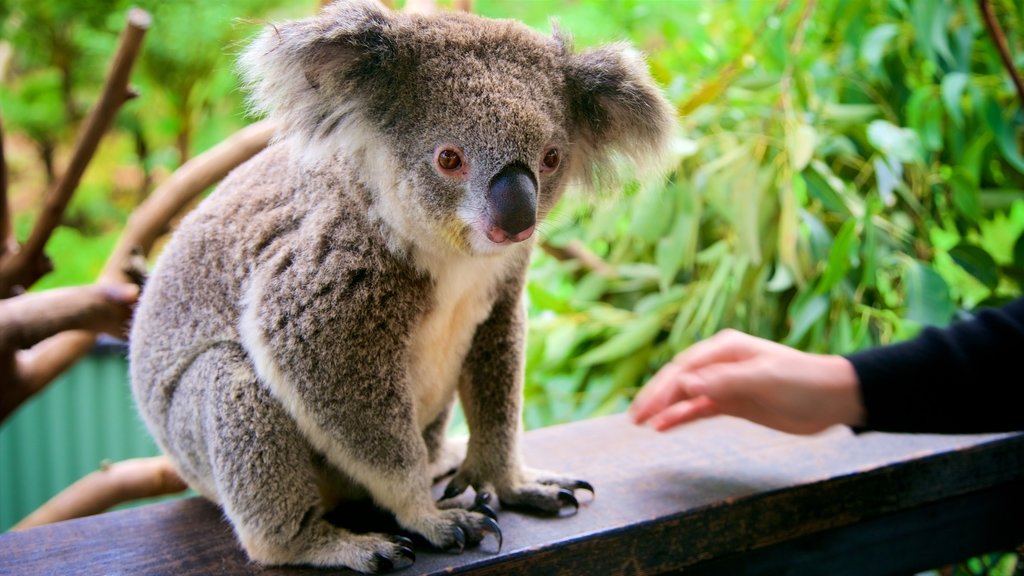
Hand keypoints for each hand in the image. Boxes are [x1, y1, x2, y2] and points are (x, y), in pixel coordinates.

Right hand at [630, 329, 864, 434]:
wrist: (834, 398)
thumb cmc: (803, 381)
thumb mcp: (764, 378)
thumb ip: (724, 380)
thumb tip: (685, 383)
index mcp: (726, 349)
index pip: (684, 368)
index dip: (663, 388)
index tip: (647, 408)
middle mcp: (721, 363)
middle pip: (679, 379)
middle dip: (656, 397)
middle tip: (634, 418)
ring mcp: (726, 383)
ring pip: (686, 395)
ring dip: (665, 408)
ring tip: (642, 423)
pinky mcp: (733, 402)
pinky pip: (700, 408)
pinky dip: (682, 416)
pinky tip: (665, 426)